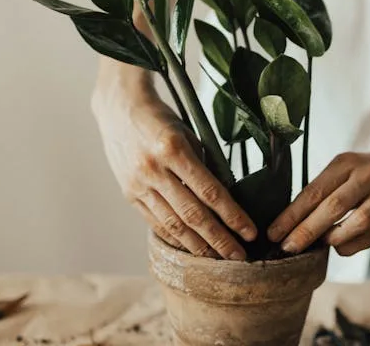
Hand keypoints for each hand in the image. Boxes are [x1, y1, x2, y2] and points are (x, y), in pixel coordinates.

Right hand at [92, 64, 256, 259]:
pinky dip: (174, 237)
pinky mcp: (128, 193)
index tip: (250, 232)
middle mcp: (154, 169)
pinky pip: (155, 222)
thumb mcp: (188, 134)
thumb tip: (225, 199)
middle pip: (193, 215)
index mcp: (173, 149)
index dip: (232, 215)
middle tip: (239, 257)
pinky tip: (190, 247)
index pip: (210, 191)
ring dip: (198, 246)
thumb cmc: (161, 119)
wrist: (119, 109)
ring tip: (217, 259)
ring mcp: (138, 184)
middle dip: (219, 240)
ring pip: (172, 225)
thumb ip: (204, 166)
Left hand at [267, 149, 369, 255]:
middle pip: (333, 206)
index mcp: (344, 163)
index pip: (313, 191)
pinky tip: (337, 246)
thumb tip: (291, 222)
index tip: (274, 232)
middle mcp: (365, 176)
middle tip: (286, 247)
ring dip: (332, 237)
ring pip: (356, 222)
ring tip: (315, 245)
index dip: (291, 215)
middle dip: (306, 230)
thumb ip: (322, 190)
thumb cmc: (363, 171)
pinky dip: (350, 245)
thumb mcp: (342, 169)